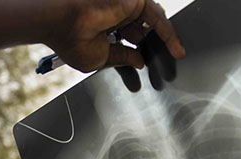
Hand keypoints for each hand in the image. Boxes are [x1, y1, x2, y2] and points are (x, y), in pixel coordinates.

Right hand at [44, 0, 184, 74]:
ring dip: (165, 41)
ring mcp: (124, 8)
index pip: (126, 43)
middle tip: (163, 64)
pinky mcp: (133, 3)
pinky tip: (176, 49)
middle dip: (151, 48)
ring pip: (152, 23)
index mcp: (103, 30)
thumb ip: (121, 58)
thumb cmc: (71, 40)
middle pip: (141, 32)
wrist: (64, 22)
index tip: (143, 70)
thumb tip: (138, 62)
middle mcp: (114, 17)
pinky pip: (157, 18)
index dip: (136, 57)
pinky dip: (168, 34)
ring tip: (174, 57)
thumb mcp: (100, 59)